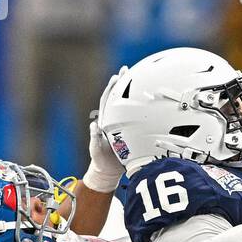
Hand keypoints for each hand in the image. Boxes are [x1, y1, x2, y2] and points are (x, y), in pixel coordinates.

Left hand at [83, 70, 128, 192]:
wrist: (108, 171)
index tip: (117, 76)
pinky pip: (135, 118)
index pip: (108, 100)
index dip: (112, 88)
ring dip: (130, 93)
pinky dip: (140, 108)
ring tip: (137, 80)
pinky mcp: (129, 132)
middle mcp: (113, 120)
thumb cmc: (101, 160)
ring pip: (127, 106)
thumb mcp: (96, 149)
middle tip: (127, 70)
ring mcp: (121, 126)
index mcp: (105, 121)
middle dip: (121, 83)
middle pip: (117, 98)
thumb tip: (93, 125)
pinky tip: (148, 102)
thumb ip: (95, 137)